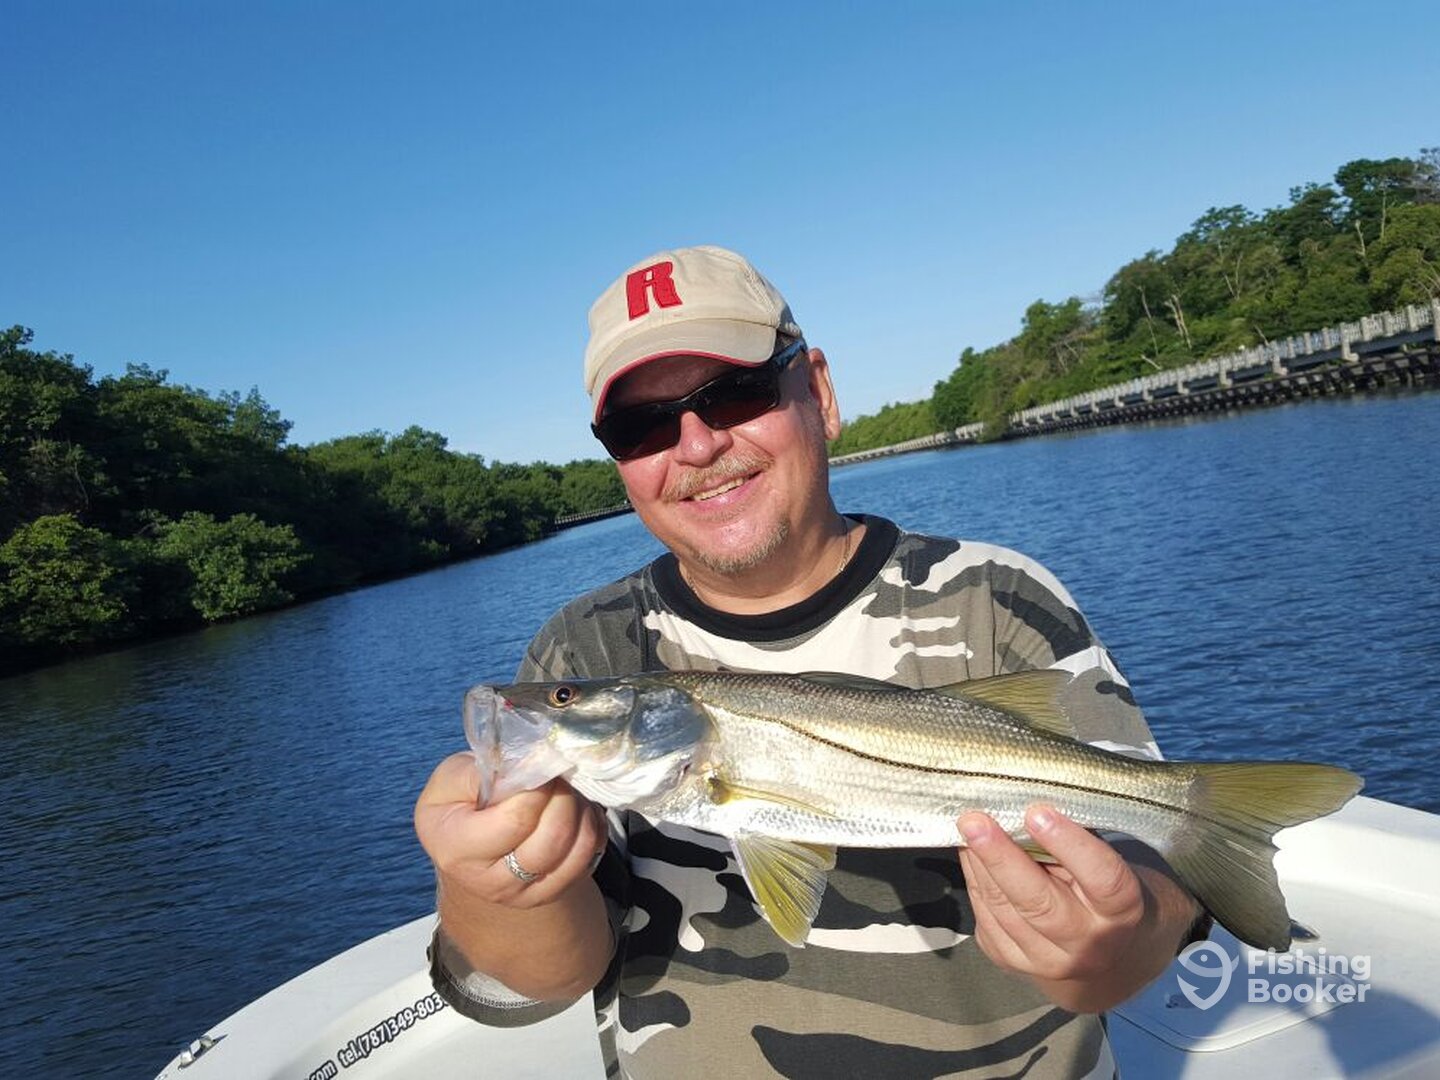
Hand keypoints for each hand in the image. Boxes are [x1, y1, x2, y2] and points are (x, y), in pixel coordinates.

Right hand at [415, 752, 607, 910]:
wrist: (469, 842)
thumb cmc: (461, 801)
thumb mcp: (454, 777)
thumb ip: (479, 772)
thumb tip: (521, 770)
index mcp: (456, 849)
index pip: (516, 821)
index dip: (537, 789)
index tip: (538, 767)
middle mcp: (488, 882)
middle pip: (552, 839)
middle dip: (563, 797)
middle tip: (556, 777)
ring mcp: (523, 894)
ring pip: (577, 850)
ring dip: (580, 811)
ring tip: (566, 792)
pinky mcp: (551, 894)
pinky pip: (589, 859)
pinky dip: (591, 828)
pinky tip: (575, 812)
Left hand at [957, 805, 1194, 1011]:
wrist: (1101, 949)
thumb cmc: (1098, 885)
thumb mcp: (1103, 861)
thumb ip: (1072, 840)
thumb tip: (1024, 802)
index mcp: (1121, 911)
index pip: (1102, 879)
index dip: (1069, 844)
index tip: (1037, 812)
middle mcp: (1088, 945)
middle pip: (1039, 904)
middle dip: (1001, 859)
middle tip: (974, 821)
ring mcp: (1048, 961)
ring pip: (1003, 911)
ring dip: (979, 865)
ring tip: (966, 828)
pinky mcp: (1013, 962)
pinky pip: (986, 919)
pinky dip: (975, 882)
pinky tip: (970, 855)